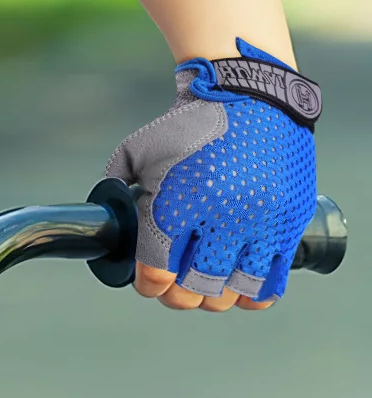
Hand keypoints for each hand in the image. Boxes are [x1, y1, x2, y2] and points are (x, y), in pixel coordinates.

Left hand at [106, 38, 318, 312]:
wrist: (248, 98)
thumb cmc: (186, 125)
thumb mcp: (139, 148)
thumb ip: (118, 184)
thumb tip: (109, 219)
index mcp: (177, 201)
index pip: (158, 268)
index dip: (147, 284)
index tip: (144, 283)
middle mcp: (220, 220)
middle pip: (196, 289)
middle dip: (178, 297)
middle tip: (171, 289)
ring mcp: (258, 226)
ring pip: (234, 292)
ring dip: (214, 298)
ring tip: (204, 289)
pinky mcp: (288, 227)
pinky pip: (272, 281)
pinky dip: (253, 295)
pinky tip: (238, 290)